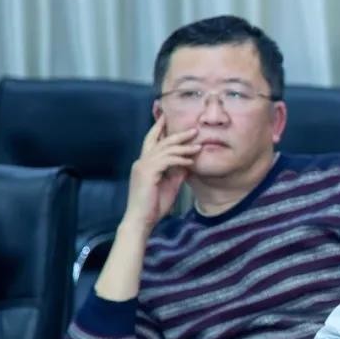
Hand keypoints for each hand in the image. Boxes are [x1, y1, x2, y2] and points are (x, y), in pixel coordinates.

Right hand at [124, 117, 199, 232]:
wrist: (142, 220)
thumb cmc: (154, 205)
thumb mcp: (170, 185)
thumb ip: (177, 172)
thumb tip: (189, 162)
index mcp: (144, 163)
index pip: (151, 141)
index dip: (159, 128)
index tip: (168, 118)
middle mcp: (141, 162)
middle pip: (160, 141)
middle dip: (177, 134)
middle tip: (193, 129)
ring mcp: (142, 166)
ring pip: (165, 149)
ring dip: (183, 147)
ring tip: (198, 145)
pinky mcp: (147, 173)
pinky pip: (167, 161)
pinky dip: (180, 160)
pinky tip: (190, 162)